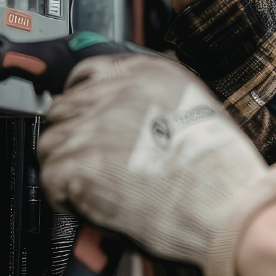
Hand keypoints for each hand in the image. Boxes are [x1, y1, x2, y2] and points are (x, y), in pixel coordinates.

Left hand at [38, 54, 275, 275]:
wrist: (226, 204)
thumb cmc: (223, 169)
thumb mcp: (199, 109)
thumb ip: (159, 102)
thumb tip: (134, 116)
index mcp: (150, 72)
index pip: (90, 72)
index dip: (85, 99)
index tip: (85, 115)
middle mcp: (117, 91)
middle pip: (64, 106)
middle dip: (73, 134)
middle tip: (90, 160)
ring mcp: (92, 126)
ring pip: (50, 142)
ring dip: (66, 166)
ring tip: (93, 186)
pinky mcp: (76, 164)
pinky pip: (49, 178)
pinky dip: (64, 196)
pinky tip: (90, 204)